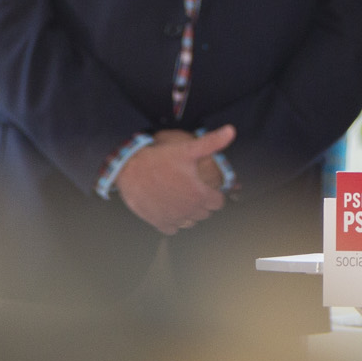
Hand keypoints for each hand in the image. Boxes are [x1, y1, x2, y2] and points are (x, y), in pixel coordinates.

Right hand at [115, 125, 233, 234]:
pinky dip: (172, 221)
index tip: (206, 187)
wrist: (130, 170)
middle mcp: (190, 210)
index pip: (218, 202)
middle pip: (205, 213)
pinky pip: (173, 229)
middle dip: (202, 203)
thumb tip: (231, 131)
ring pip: (190, 222)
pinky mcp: (160, 223)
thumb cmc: (160, 159)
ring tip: (180, 198)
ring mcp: (175, 218)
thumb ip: (212, 143)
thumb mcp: (188, 148)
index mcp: (200, 195)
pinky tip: (168, 208)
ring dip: (188, 213)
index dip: (214, 194)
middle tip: (191, 189)